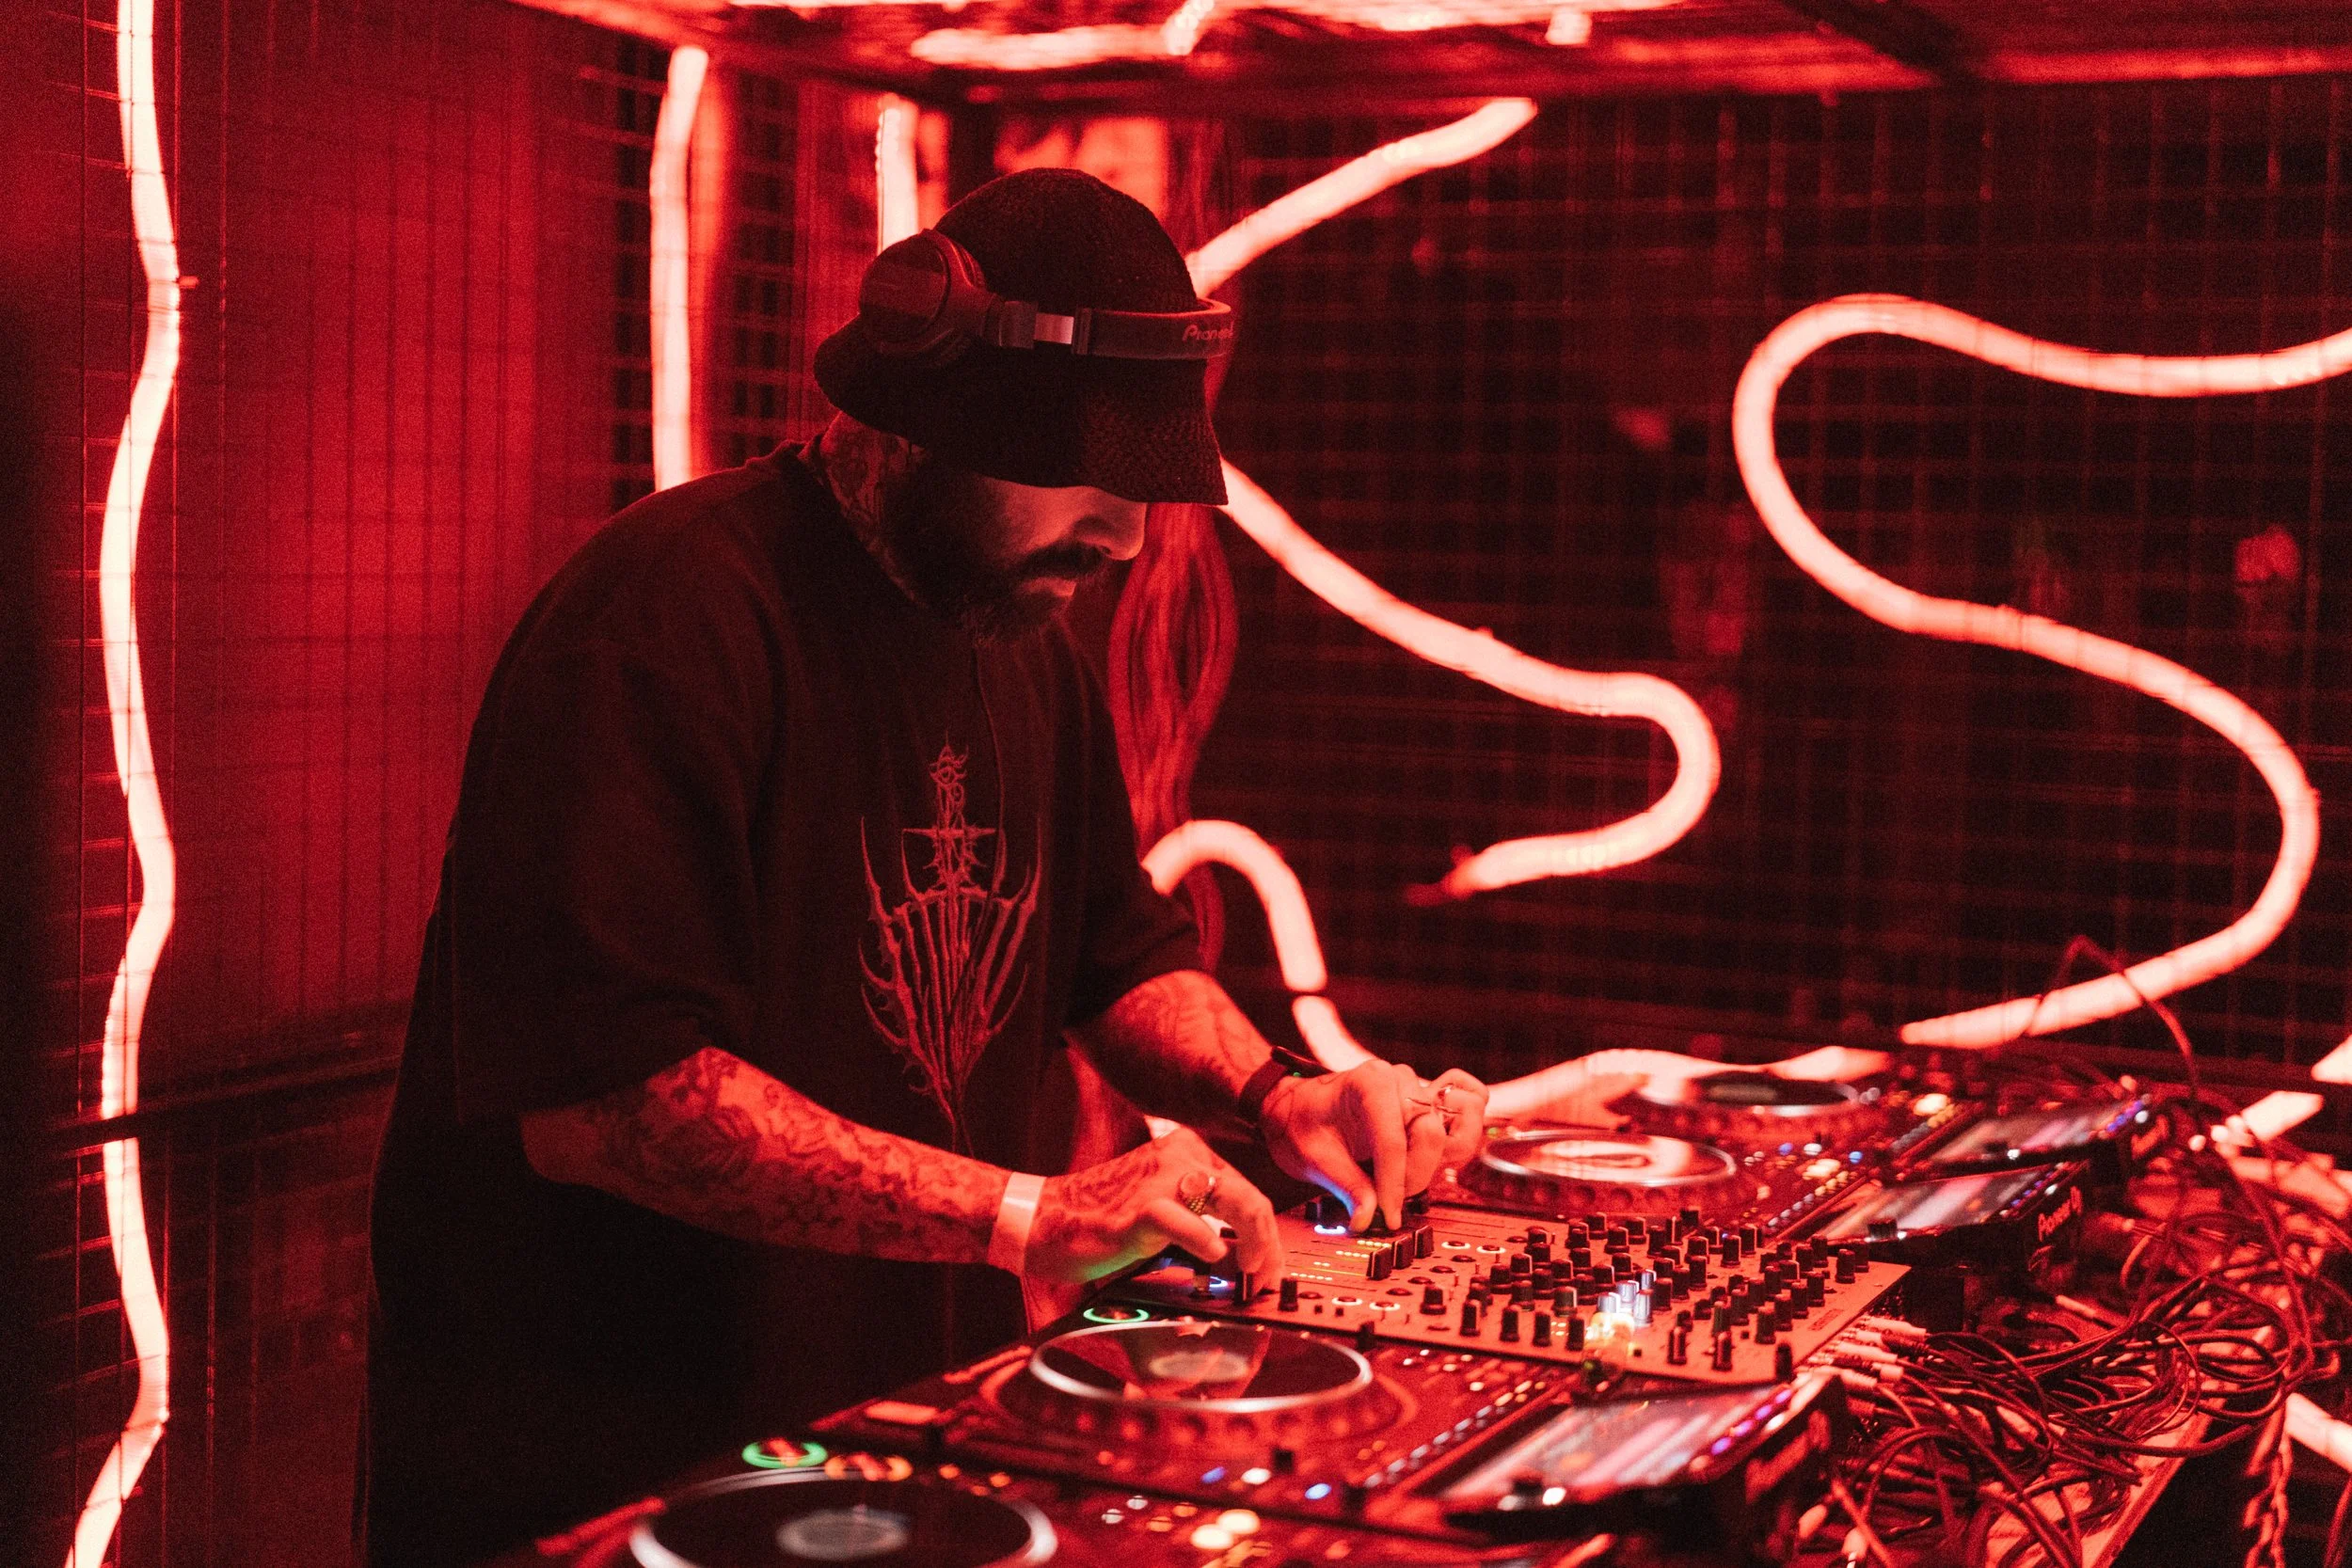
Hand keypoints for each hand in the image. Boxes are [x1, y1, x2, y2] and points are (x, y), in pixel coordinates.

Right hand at [1029, 1127, 1284, 1286]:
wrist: (1043, 1218)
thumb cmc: (1099, 1220)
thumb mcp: (1162, 1211)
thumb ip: (1201, 1221)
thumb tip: (1245, 1254)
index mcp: (1186, 1152)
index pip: (1246, 1191)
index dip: (1266, 1234)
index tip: (1267, 1267)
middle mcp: (1180, 1155)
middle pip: (1251, 1198)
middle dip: (1269, 1244)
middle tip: (1265, 1279)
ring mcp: (1161, 1178)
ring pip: (1236, 1202)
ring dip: (1254, 1246)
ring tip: (1250, 1275)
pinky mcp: (1141, 1207)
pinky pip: (1189, 1224)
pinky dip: (1207, 1245)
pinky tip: (1212, 1257)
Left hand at [1260, 1061, 1489, 1231]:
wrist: (1299, 1106)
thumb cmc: (1303, 1122)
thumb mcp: (1314, 1157)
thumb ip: (1347, 1187)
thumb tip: (1368, 1220)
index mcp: (1370, 1082)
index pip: (1392, 1139)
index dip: (1393, 1184)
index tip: (1388, 1216)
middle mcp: (1400, 1082)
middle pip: (1430, 1134)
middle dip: (1413, 1177)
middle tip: (1388, 1202)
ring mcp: (1419, 1092)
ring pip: (1453, 1130)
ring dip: (1435, 1164)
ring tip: (1403, 1181)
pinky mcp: (1428, 1108)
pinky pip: (1463, 1121)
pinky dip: (1454, 1146)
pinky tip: (1425, 1163)